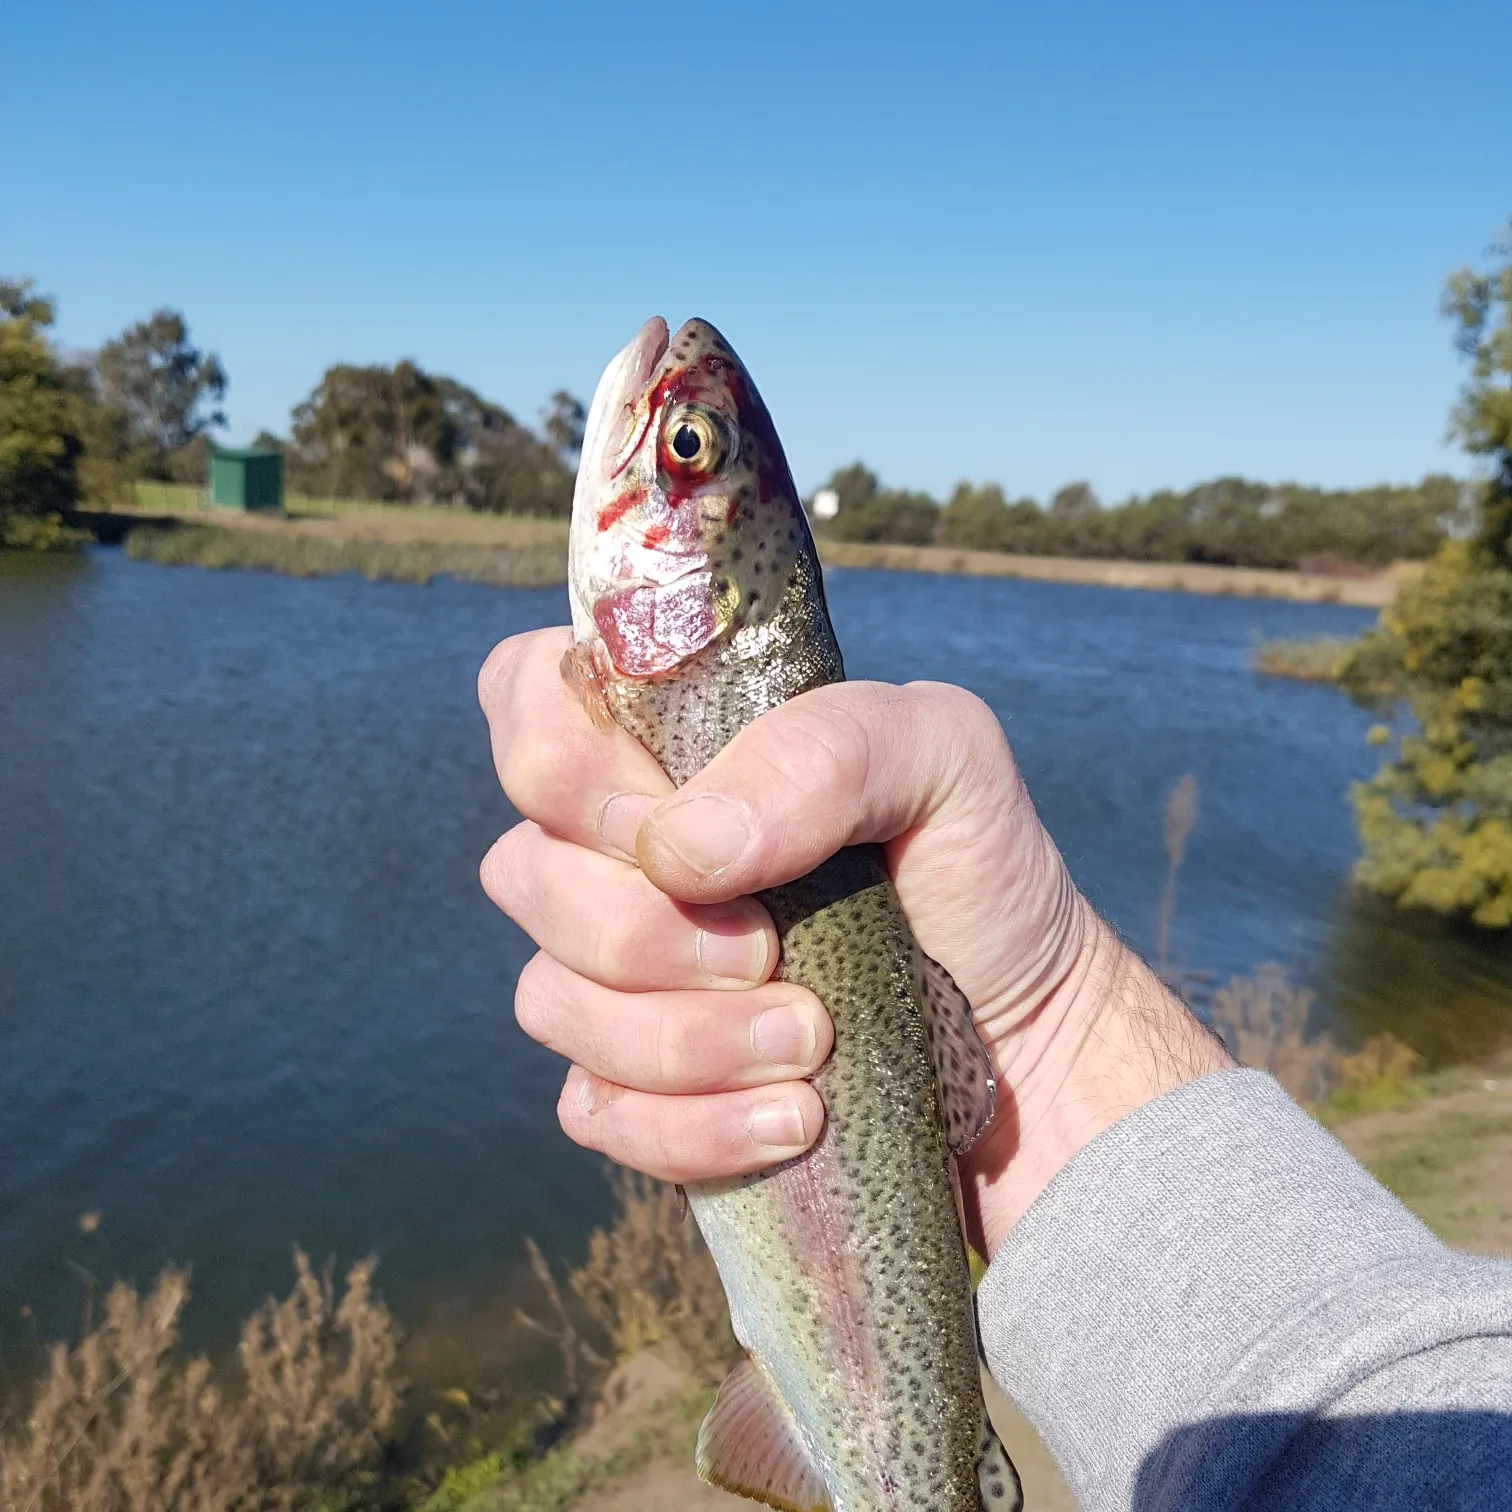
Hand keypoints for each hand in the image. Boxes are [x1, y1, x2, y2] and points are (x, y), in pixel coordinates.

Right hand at [479, 628, 1229, 1259]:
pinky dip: (691, 1126)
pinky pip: (595, 1112)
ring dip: (685, 1037)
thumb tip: (679, 847)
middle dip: (646, 928)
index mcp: (674, 744)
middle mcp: (623, 852)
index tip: (660, 820)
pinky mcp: (641, 1088)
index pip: (524, 696)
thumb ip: (824, 750)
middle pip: (522, 872)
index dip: (558, 758)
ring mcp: (620, 976)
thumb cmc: (976, 870)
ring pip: (551, 1002)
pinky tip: (794, 1119)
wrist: (1026, 1035)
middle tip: (774, 950)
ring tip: (813, 1038)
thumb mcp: (946, 759)